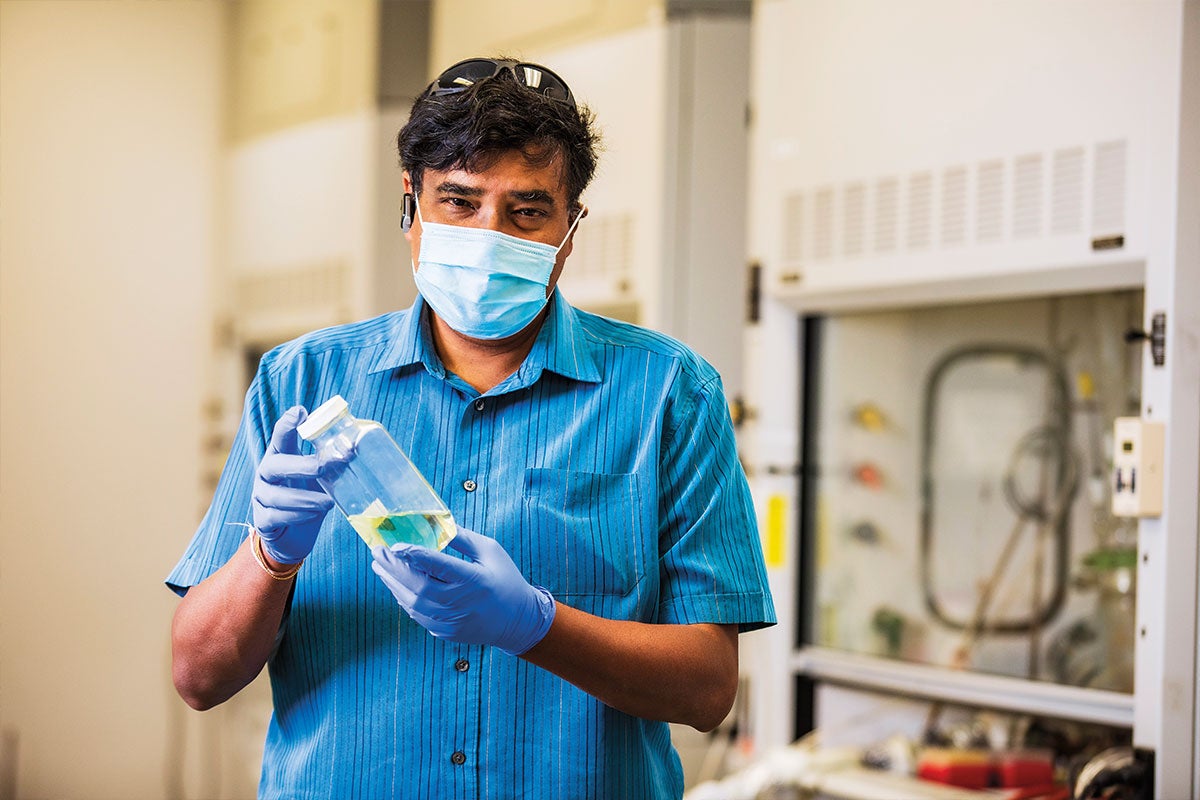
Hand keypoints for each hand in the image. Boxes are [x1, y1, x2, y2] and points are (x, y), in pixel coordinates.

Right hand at [252, 406, 334, 563]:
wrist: (294, 535)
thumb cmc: (308, 497)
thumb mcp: (321, 478)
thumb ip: (332, 464)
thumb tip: (354, 449)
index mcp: (280, 457)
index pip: (280, 437)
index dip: (287, 425)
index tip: (300, 412)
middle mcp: (266, 475)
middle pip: (274, 465)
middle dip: (300, 466)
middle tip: (323, 467)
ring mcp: (261, 498)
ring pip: (276, 496)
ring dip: (304, 498)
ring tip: (327, 502)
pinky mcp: (263, 521)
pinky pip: (275, 517)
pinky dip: (296, 516)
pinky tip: (313, 516)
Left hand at [371, 527, 555, 655]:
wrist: (518, 622)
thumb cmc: (505, 581)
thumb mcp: (490, 551)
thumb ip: (462, 538)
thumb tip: (436, 524)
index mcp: (474, 580)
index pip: (438, 566)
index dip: (414, 555)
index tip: (395, 545)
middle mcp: (459, 603)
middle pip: (417, 586)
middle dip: (393, 568)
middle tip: (377, 551)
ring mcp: (450, 622)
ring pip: (412, 602)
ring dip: (392, 582)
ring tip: (380, 565)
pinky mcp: (444, 632)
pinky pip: (416, 613)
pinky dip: (403, 597)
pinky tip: (396, 583)